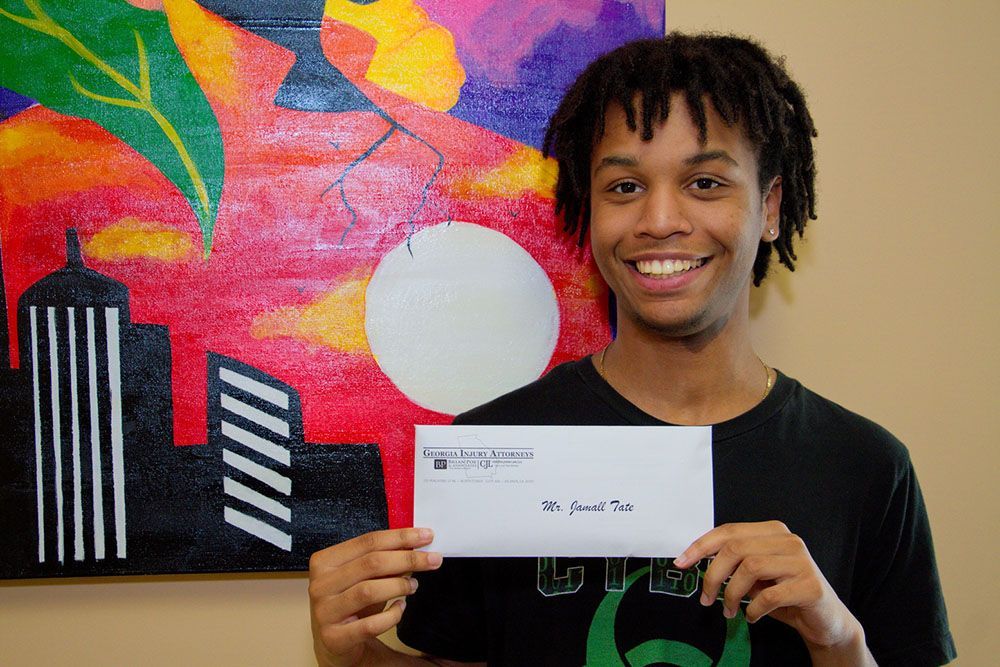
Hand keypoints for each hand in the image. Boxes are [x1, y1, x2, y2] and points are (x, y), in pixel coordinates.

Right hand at [309, 528, 441, 666]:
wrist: (335, 642)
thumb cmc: (352, 602)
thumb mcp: (364, 576)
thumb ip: (384, 559)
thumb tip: (416, 544)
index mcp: (325, 561)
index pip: (368, 541)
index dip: (400, 537)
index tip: (426, 535)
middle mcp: (320, 585)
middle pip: (370, 563)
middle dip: (407, 558)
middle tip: (433, 559)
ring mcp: (324, 612)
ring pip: (369, 591)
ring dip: (399, 585)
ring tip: (413, 585)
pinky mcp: (334, 637)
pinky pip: (370, 625)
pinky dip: (392, 616)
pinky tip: (400, 608)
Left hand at [673, 521, 871, 662]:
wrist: (826, 621)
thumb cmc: (785, 595)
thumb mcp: (755, 575)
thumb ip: (733, 562)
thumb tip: (694, 561)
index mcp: (772, 531)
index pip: (729, 531)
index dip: (701, 546)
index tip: (681, 563)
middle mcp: (788, 540)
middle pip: (736, 548)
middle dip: (713, 575)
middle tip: (705, 598)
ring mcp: (802, 561)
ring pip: (750, 568)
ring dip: (732, 594)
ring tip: (729, 610)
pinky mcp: (810, 585)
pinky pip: (770, 595)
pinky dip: (754, 609)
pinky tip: (752, 616)